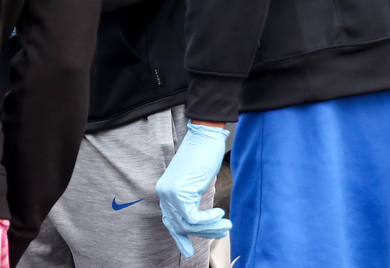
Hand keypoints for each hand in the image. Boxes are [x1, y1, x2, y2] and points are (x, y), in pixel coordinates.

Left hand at [155, 122, 231, 256]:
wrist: (205, 137)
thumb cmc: (203, 156)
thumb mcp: (194, 182)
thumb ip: (191, 199)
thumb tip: (197, 222)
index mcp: (165, 191)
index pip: (169, 221)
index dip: (179, 238)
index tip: (188, 251)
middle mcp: (163, 193)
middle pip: (180, 226)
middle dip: (202, 234)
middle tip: (222, 231)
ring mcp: (169, 193)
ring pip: (188, 225)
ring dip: (210, 228)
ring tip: (226, 224)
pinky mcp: (180, 192)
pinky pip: (194, 219)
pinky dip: (209, 220)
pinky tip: (220, 213)